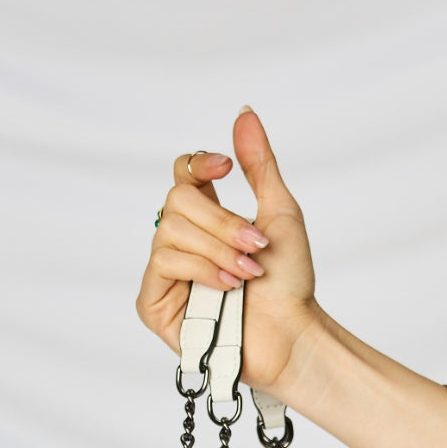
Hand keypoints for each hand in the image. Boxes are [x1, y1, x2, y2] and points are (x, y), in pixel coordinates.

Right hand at [135, 108, 323, 399]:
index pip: (183, 174)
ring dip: (217, 250)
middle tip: (254, 247)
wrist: (291, 334)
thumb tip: (244, 113)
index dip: (198, 164)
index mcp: (207, 219)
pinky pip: (163, 265)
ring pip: (170, 231)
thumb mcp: (279, 213)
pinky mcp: (155, 304)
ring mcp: (165, 273)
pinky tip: (226, 288)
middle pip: (177, 200)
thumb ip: (259, 165)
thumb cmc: (289, 284)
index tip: (224, 166)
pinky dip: (200, 271)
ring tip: (246, 275)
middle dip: (221, 222)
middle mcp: (182, 242)